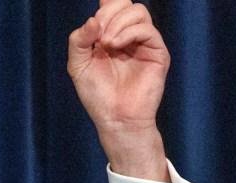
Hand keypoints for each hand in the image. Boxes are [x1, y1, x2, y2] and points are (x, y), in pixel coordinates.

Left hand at [68, 0, 169, 181]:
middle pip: (125, 4)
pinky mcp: (157, 53)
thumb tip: (94, 20)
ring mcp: (144, 43)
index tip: (94, 26)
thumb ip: (79, 39)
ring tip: (106, 44)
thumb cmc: (97, 94)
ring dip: (118, 23)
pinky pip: (147, 30)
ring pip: (138, 12)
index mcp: (111, 35)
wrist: (114, 118)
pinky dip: (129, 32)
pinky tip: (116, 46)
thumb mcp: (78, 64)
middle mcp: (129, 36)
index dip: (105, 7)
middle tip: (98, 35)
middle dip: (108, 13)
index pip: (112, 6)